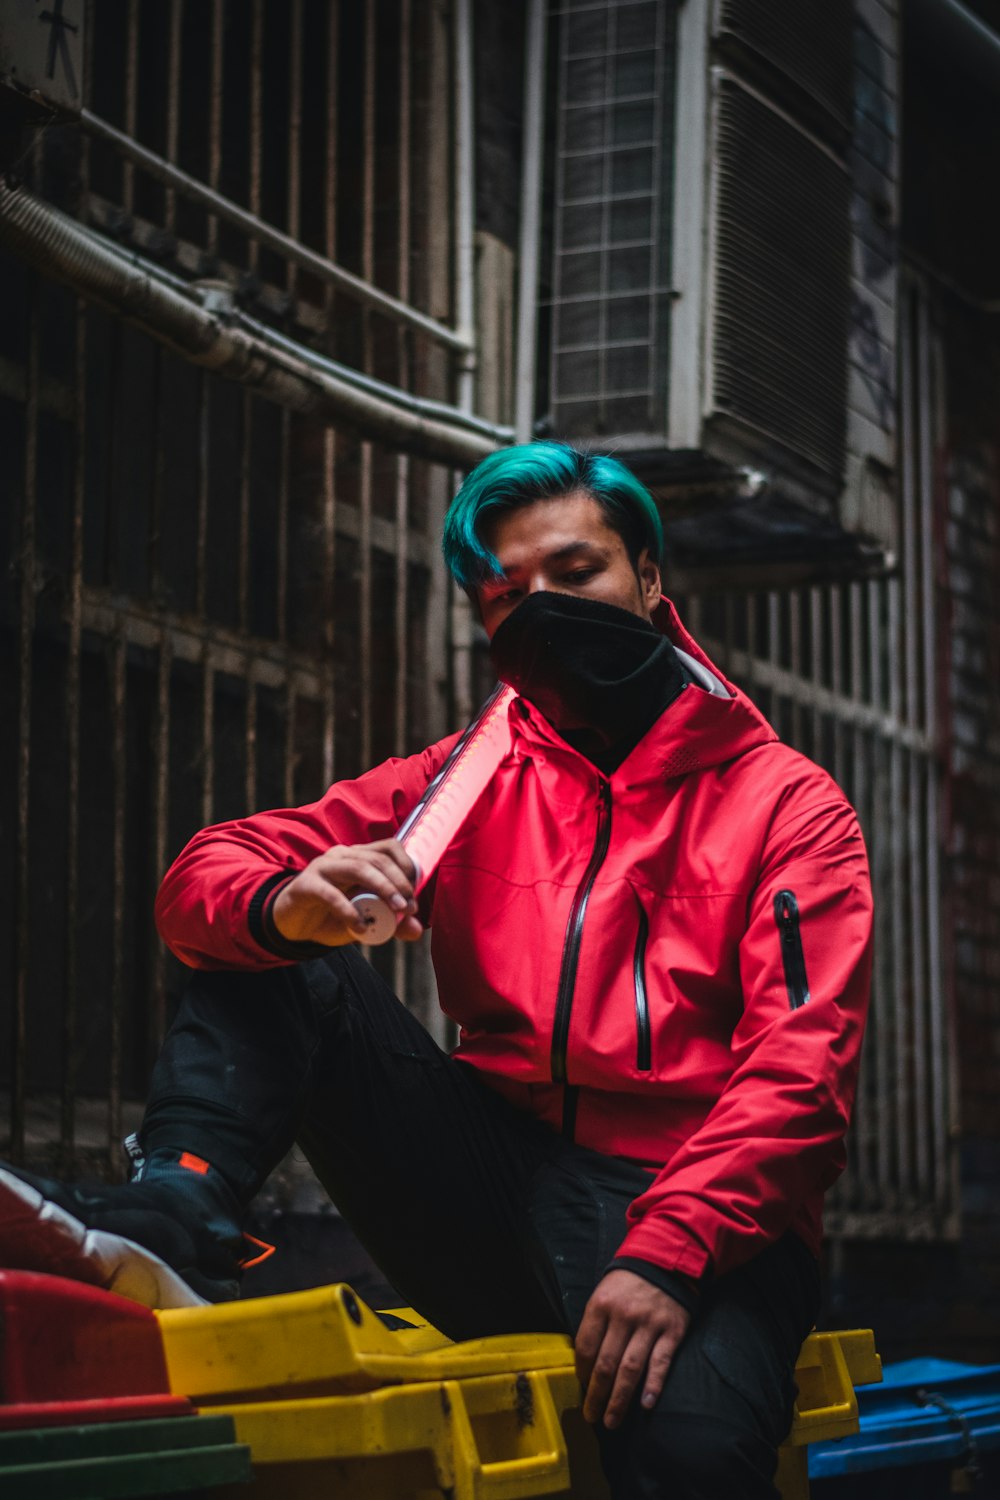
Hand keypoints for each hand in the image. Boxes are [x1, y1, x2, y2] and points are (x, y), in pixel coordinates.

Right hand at [271, 839, 422, 945]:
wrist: (292, 925)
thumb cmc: (331, 916)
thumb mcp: (365, 920)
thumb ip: (390, 922)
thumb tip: (417, 930)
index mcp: (358, 858)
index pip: (388, 848)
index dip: (406, 866)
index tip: (415, 892)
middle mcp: (342, 856)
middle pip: (377, 859)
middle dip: (398, 882)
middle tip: (409, 906)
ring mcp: (323, 868)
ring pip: (358, 868)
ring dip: (382, 888)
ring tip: (395, 911)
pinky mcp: (306, 885)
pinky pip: (330, 893)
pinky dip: (349, 911)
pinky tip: (360, 928)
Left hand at [575, 1270, 690, 1429]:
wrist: (665, 1260)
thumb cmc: (628, 1283)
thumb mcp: (603, 1293)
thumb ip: (595, 1323)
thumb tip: (585, 1364)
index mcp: (601, 1305)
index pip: (585, 1346)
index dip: (581, 1371)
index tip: (582, 1386)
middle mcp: (623, 1316)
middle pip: (606, 1363)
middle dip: (596, 1395)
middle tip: (592, 1416)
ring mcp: (649, 1324)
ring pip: (630, 1369)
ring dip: (619, 1399)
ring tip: (612, 1420)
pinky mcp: (671, 1332)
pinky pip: (660, 1363)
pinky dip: (653, 1386)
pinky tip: (645, 1405)